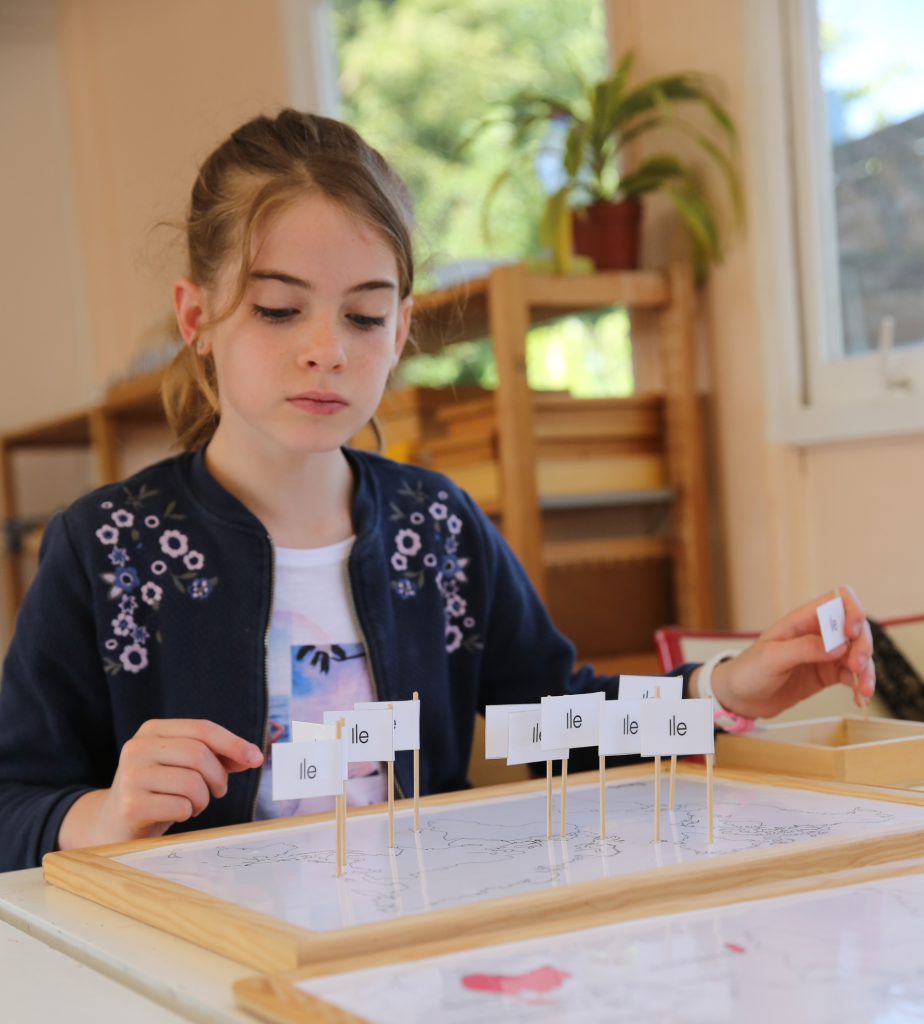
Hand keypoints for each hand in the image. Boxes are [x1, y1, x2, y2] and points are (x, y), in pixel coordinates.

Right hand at [57, 719, 263, 849]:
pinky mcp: (130, 805)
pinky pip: (180, 806)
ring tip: (193, 804)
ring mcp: (131, 775)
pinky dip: (188, 813)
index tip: (257, 758)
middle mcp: (138, 747)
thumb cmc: (157, 791)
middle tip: (218, 791)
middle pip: (199, 754)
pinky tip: (176, 814)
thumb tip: (252, 755)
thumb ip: (216, 756)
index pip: (203, 729)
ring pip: (192, 782)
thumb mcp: (183, 766)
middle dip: (218, 777)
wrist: (111, 823)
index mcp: (153, 730)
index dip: (234, 743)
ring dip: (203, 799)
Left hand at [692, 585, 874, 719]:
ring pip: (858, 654)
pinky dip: (860, 685)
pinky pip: (852, 676)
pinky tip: (861, 698)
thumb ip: (803, 649)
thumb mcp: (771, 657)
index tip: (851, 633)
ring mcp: (823, 655)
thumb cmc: (748, 670)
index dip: (852, 610)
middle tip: (856, 666)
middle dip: (862, 646)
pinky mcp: (826, 675)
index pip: (838, 600)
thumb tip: (838, 647)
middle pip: (856, 629)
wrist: (739, 697)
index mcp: (802, 620)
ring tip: (864, 690)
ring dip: (866, 670)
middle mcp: (817, 634)